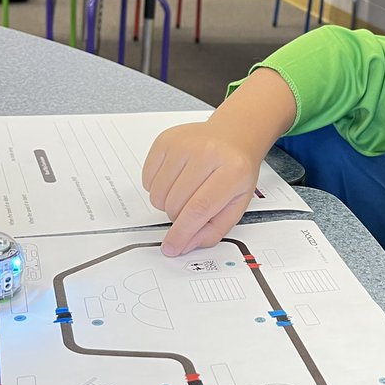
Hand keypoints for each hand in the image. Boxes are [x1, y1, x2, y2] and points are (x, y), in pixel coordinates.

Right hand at [143, 121, 263, 256]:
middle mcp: (207, 152)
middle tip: (191, 207)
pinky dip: (156, 187)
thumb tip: (183, 246)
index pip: (199, 209)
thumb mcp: (236, 204)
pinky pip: (147, 179)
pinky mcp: (165, 140)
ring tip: (185, 191)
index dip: (181, 233)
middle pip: (175, 203)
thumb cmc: (236, 171)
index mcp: (232, 171)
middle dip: (178, 217)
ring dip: (166, 203)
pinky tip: (175, 179)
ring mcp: (184, 143)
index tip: (171, 247)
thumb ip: (212, 230)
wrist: (233, 137)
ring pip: (158, 194)